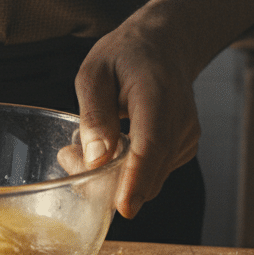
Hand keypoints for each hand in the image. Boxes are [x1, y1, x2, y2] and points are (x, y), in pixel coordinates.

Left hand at [71, 0, 253, 218]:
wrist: (166, 46)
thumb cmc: (125, 57)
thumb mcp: (94, 73)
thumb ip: (94, 114)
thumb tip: (95, 159)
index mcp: (158, 96)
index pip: (151, 144)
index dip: (136, 179)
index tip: (124, 208)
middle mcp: (180, 122)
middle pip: (148, 171)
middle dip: (105, 183)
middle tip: (68, 157)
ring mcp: (185, 139)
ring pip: (148, 180)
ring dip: (113, 177)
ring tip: (83, 145)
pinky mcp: (182, 150)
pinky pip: (151, 175)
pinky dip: (127, 173)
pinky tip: (110, 148)